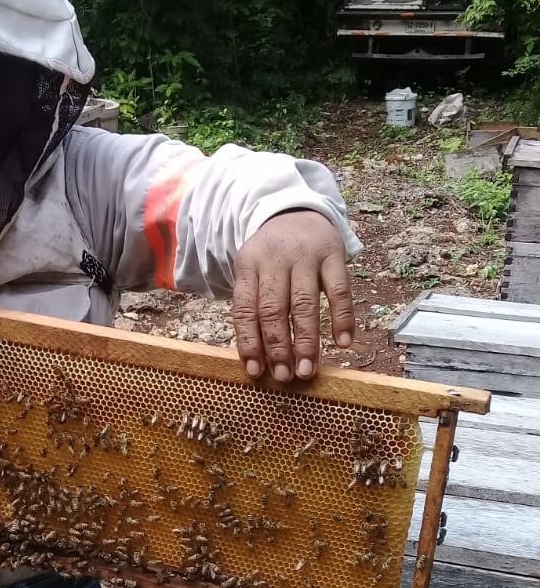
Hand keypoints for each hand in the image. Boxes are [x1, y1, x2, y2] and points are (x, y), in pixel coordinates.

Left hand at [232, 210, 354, 381]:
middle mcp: (275, 260)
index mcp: (248, 265)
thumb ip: (254, 306)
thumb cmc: (271, 255)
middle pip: (274, 309)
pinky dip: (342, 318)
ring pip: (305, 304)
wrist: (295, 210)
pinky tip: (343, 343)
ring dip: (306, 341)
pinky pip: (340, 291)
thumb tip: (258, 358)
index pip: (245, 308)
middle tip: (284, 377)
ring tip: (307, 370)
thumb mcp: (252, 271)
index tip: (256, 371)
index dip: (250, 342)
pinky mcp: (333, 254)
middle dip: (278, 347)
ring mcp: (306, 256)